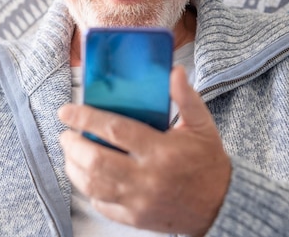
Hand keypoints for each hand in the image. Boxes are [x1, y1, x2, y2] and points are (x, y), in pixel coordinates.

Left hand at [59, 66, 230, 235]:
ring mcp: (138, 201)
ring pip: (93, 185)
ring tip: (71, 152)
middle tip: (66, 134)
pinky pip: (102, 204)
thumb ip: (186, 97)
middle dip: (73, 145)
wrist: (221, 205)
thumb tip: (174, 71)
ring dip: (74, 167)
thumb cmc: (209, 162)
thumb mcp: (202, 125)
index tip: (67, 111)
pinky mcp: (134, 218)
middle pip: (96, 160)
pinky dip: (88, 189)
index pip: (115, 130)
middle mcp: (146, 177)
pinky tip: (87, 176)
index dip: (86, 118)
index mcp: (161, 150)